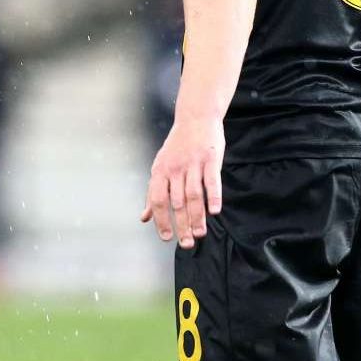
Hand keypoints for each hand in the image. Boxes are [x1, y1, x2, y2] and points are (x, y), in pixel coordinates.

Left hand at [141, 116, 223, 248]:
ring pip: (194, 195)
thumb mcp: (160, 167)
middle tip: (186, 243)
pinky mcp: (211, 158)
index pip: (158, 201)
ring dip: (197, 217)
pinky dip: (214, 197)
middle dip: (181, 225)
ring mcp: (193, 163)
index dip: (162, 221)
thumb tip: (144, 218)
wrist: (196, 117)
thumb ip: (154, 193)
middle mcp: (175, 168)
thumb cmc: (177, 146)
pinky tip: (215, 211)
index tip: (167, 238)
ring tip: (200, 233)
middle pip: (177, 202)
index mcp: (160, 171)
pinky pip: (212, 181)